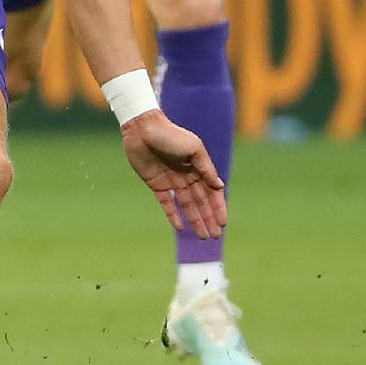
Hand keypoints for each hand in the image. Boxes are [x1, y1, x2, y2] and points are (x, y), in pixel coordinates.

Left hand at [121, 109, 226, 237]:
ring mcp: (171, 181)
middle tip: (215, 236)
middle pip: (200, 202)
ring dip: (195, 220)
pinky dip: (173, 215)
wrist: (142, 128)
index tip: (223, 223)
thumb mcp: (193, 148)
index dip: (218, 207)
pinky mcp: (156, 184)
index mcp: (198, 168)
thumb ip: (206, 168)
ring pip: (186, 205)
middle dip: (208, 218)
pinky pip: (166, 203)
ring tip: (202, 236)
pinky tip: (180, 227)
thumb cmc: (170, 134)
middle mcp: (186, 176)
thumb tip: (221, 186)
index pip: (211, 192)